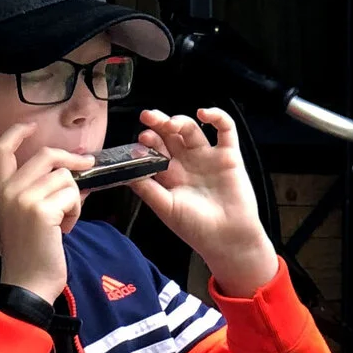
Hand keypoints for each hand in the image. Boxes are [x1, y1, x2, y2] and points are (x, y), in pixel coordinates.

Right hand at [0, 124, 88, 299]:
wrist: (28, 284)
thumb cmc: (32, 254)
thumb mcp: (27, 216)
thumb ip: (40, 191)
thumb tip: (72, 171)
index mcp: (1, 191)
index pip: (2, 150)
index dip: (18, 132)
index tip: (32, 125)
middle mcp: (9, 191)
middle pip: (47, 156)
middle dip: (72, 160)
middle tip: (87, 166)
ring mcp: (24, 199)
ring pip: (65, 177)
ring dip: (73, 198)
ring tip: (64, 221)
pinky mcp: (41, 210)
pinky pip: (72, 196)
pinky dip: (76, 212)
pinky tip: (65, 229)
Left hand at [128, 109, 278, 293]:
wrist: (227, 239)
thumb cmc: (196, 228)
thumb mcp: (165, 208)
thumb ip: (146, 188)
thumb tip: (124, 170)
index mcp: (170, 175)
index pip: (155, 150)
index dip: (147, 142)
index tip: (140, 139)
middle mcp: (187, 163)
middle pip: (170, 135)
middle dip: (158, 124)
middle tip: (148, 117)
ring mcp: (207, 157)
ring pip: (191, 130)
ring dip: (179, 121)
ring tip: (171, 123)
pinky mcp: (229, 156)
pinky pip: (225, 130)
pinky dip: (217, 117)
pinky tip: (203, 114)